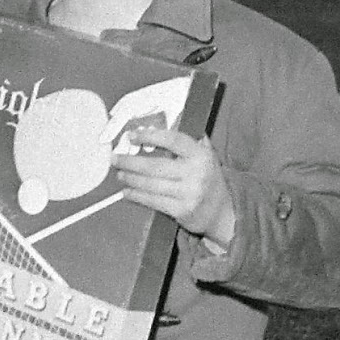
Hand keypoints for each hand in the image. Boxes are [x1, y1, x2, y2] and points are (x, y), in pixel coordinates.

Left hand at [111, 125, 236, 244]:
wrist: (224, 212)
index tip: (132, 135)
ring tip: (120, 174)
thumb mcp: (206, 157)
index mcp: (201, 155)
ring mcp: (189, 193)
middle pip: (154, 165)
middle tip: (115, 158)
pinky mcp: (182, 210)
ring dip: (130, 178)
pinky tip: (127, 192)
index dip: (150, 136)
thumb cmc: (209, 180)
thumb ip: (188, 143)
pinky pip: (153, 201)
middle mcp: (196, 173)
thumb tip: (158, 126)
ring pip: (150, 184)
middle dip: (130, 162)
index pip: (172, 140)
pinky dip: (137, 195)